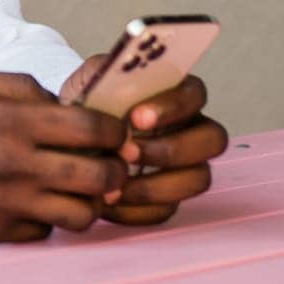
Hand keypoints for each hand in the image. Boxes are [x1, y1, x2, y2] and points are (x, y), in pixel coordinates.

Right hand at [0, 66, 127, 242]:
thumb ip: (19, 86)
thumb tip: (60, 103)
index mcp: (13, 122)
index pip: (92, 129)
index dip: (115, 129)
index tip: (113, 131)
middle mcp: (16, 166)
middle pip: (99, 177)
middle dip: (116, 168)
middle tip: (110, 161)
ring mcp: (6, 202)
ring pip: (81, 214)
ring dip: (90, 200)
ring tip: (79, 186)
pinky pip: (45, 231)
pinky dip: (51, 219)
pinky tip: (39, 201)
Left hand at [59, 54, 228, 226]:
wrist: (70, 138)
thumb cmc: (89, 105)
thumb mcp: (92, 80)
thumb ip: (105, 75)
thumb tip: (116, 86)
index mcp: (176, 94)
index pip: (194, 94)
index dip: (172, 107)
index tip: (135, 118)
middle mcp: (191, 129)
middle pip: (213, 139)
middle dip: (170, 149)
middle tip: (127, 152)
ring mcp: (186, 166)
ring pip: (198, 179)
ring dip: (156, 184)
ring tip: (114, 183)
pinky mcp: (169, 197)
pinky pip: (169, 209)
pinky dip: (138, 209)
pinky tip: (111, 200)